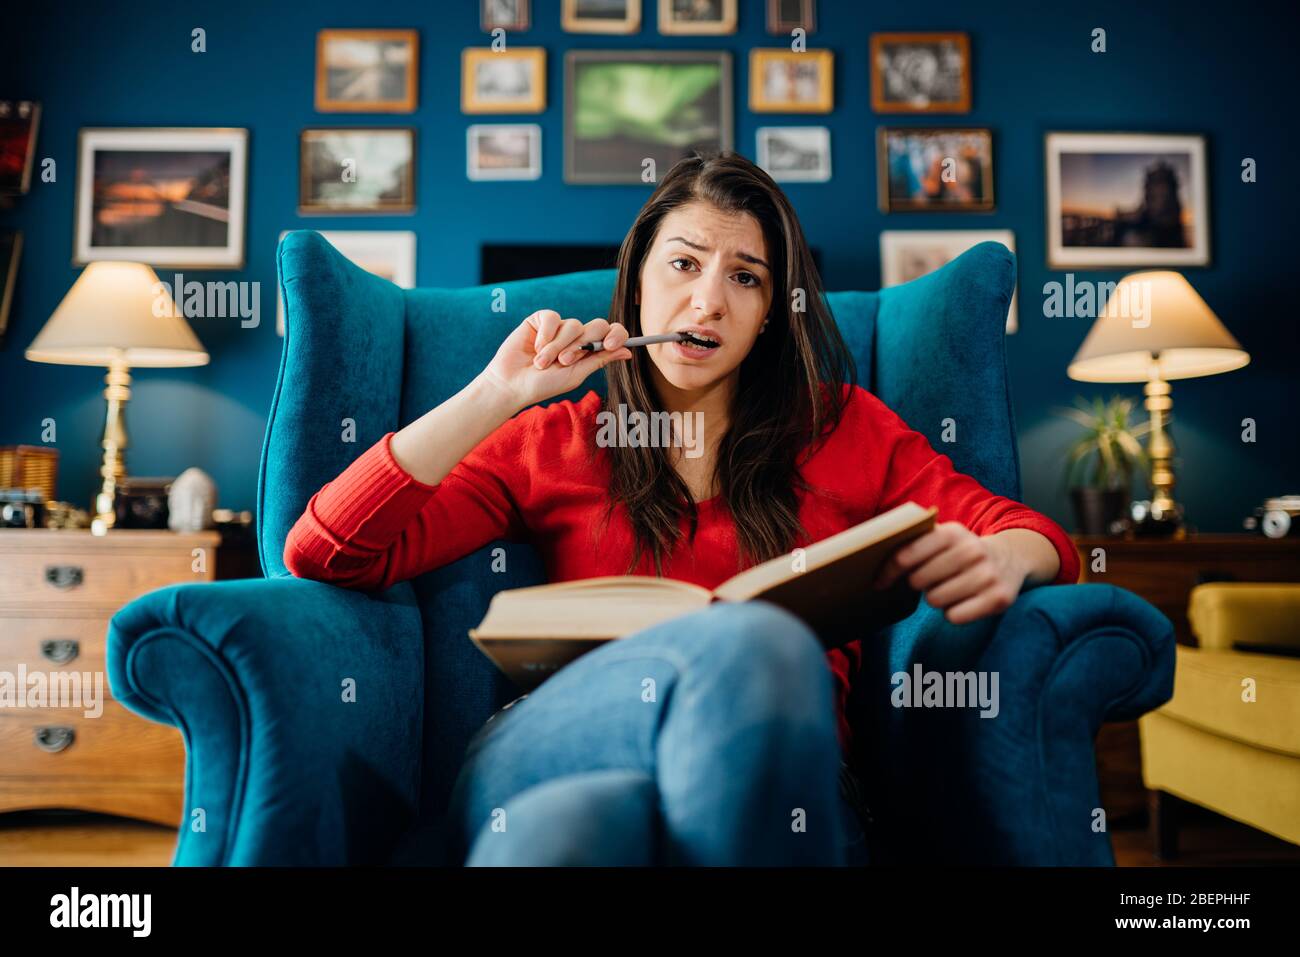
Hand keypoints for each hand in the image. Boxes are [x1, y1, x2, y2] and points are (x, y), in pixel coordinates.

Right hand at [480, 309, 632, 409]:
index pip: (612, 334)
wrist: (512, 384)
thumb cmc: (543, 385)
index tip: (609, 344)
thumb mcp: (575, 375)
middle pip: (597, 326)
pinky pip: (553, 317)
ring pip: (573, 324)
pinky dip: (545, 335)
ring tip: (542, 362)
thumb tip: (628, 351)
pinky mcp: (541, 320)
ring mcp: (560, 327)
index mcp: (590, 351)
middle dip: (582, 345)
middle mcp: (577, 337)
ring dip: (558, 346)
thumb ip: (600, 360)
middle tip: (565, 361)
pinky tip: (535, 348)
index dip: (617, 335)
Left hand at [873, 521, 1026, 624]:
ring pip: (935, 600)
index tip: (879, 582)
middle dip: (918, 584)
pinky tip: (963, 601)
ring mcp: (988, 575)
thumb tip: (875, 566)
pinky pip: (954, 617)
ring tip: (949, 588)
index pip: (905, 555)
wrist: (1011, 558)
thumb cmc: (961, 551)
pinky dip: (953, 613)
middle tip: (928, 581)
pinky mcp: (999, 599)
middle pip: (918, 581)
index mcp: (953, 532)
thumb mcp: (943, 537)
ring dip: (936, 598)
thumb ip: (913, 542)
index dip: (888, 571)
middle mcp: (973, 551)